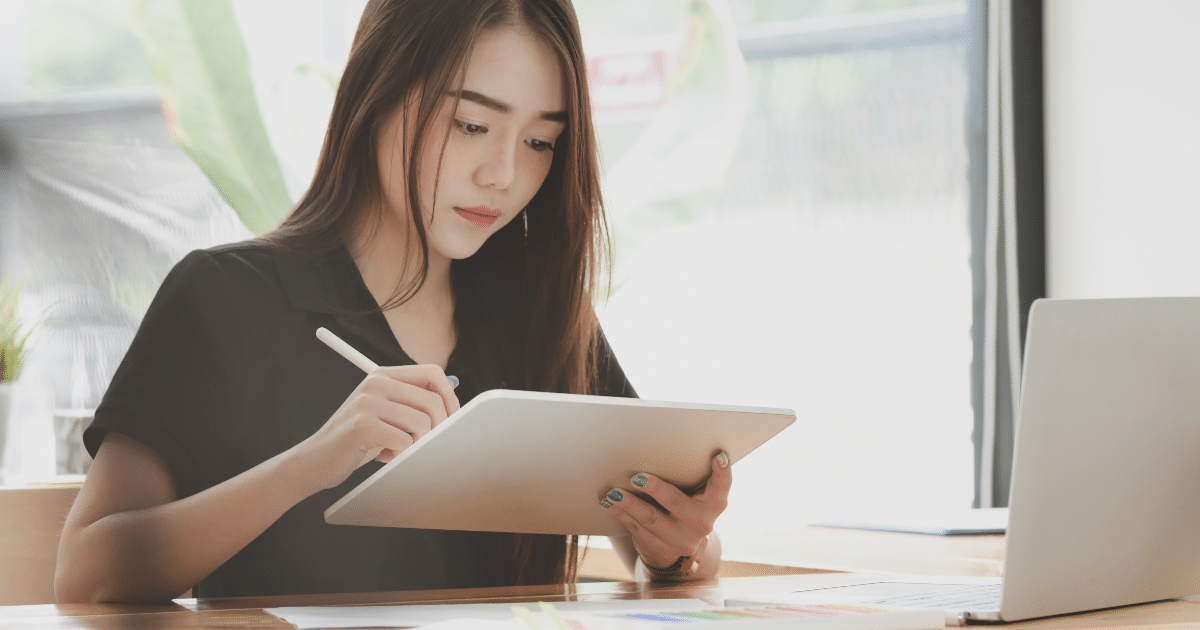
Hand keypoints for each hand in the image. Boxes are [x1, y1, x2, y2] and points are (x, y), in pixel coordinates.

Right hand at [291, 364, 459, 491]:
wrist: (315, 459)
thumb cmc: (357, 438)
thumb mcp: (384, 412)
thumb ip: (410, 401)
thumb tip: (451, 398)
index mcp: (383, 375)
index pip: (433, 373)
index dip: (449, 397)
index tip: (450, 418)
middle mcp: (375, 383)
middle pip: (432, 400)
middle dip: (438, 427)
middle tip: (424, 442)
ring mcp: (367, 402)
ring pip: (422, 422)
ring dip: (417, 443)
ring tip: (398, 448)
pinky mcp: (362, 425)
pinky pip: (405, 440)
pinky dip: (401, 453)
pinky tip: (384, 455)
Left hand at [601, 451, 730, 578]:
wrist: (679, 544)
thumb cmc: (686, 504)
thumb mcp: (697, 492)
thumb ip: (692, 473)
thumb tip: (663, 443)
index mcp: (715, 503)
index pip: (723, 485)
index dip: (723, 471)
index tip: (718, 456)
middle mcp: (703, 523)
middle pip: (677, 502)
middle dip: (656, 489)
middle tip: (637, 477)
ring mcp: (683, 540)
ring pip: (652, 519)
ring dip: (629, 504)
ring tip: (613, 493)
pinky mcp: (662, 548)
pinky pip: (638, 530)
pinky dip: (621, 515)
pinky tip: (609, 505)